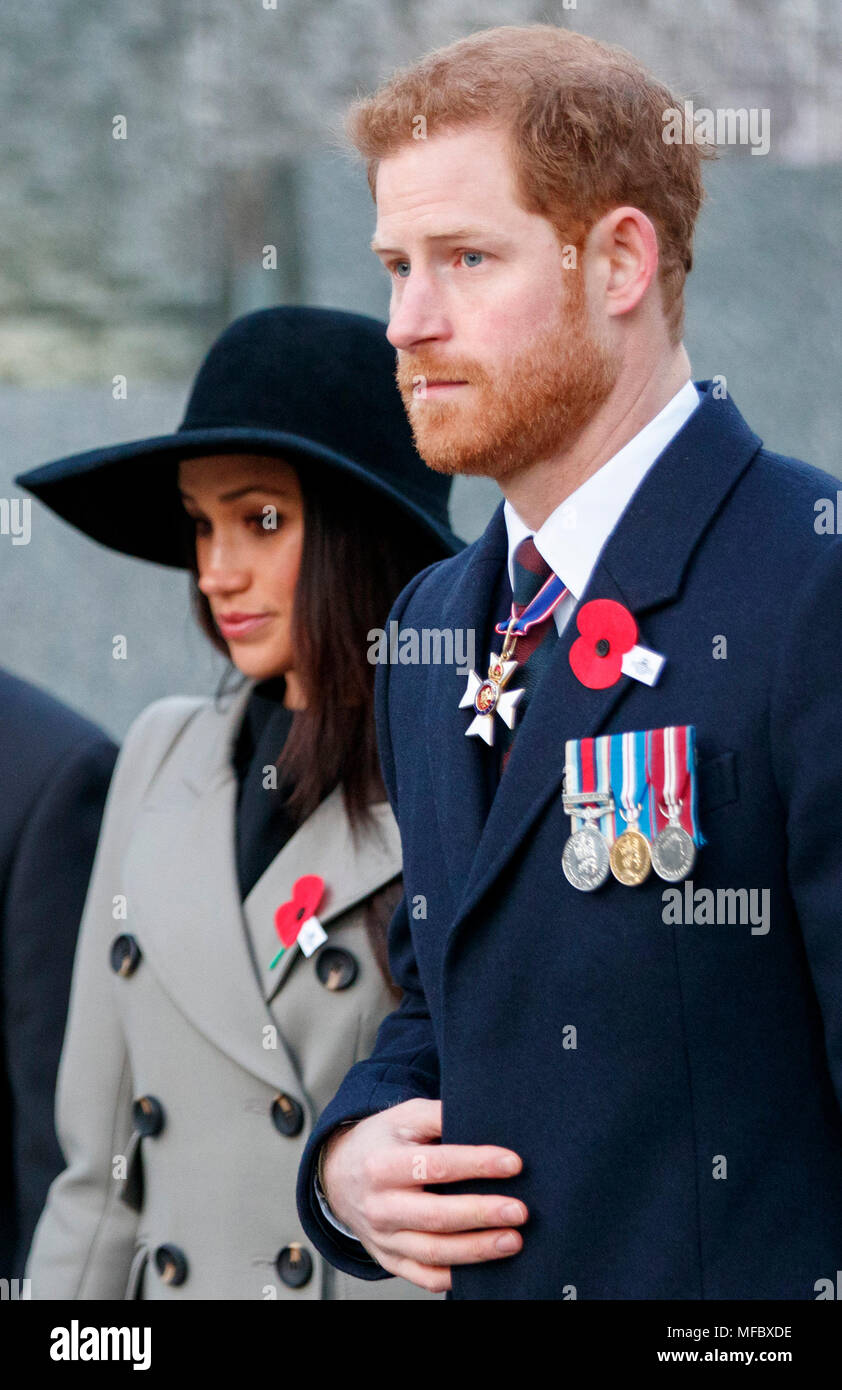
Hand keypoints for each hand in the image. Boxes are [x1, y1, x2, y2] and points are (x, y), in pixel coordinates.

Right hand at [321, 1098, 526, 1292]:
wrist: (339, 1174)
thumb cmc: (382, 1142)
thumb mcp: (404, 1117)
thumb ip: (439, 1115)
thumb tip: (483, 1118)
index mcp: (383, 1165)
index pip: (435, 1165)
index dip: (476, 1164)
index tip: (513, 1163)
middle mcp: (380, 1205)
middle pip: (435, 1215)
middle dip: (481, 1214)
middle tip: (519, 1211)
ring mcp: (383, 1237)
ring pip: (433, 1252)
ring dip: (477, 1250)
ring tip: (513, 1240)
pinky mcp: (389, 1260)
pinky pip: (425, 1276)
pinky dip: (455, 1276)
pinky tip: (484, 1265)